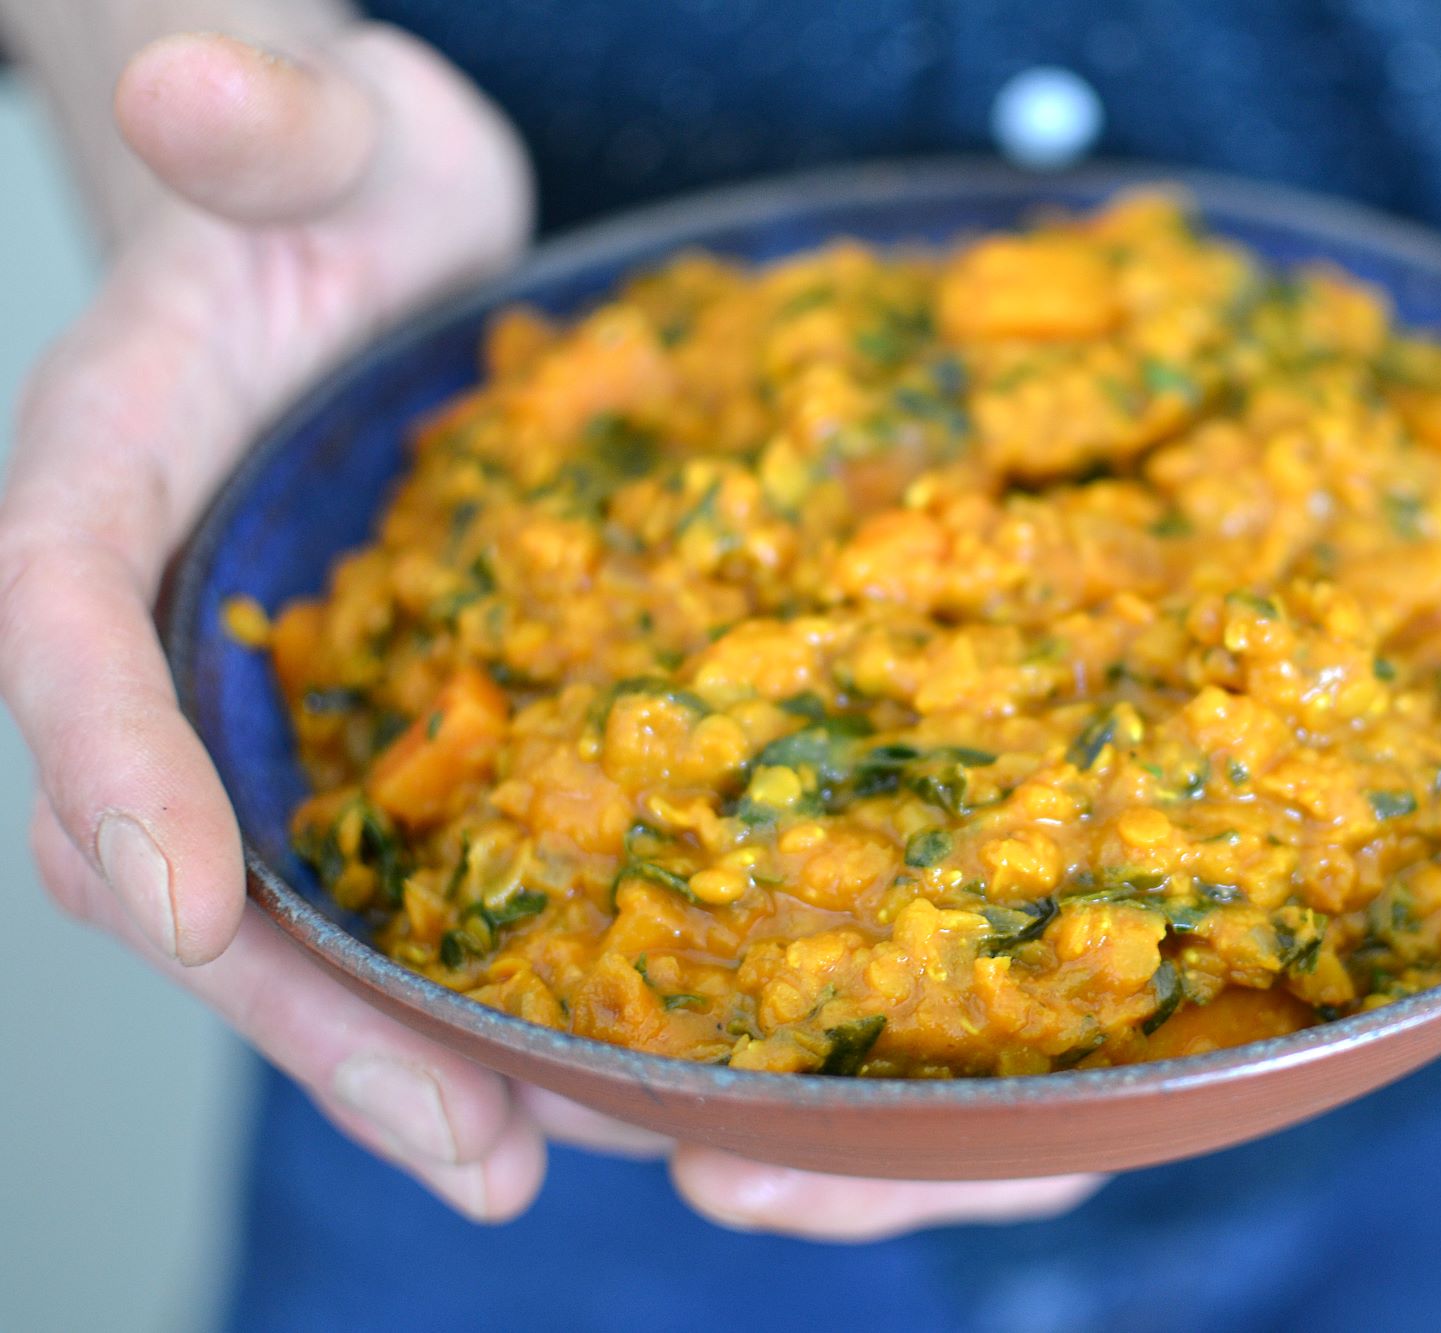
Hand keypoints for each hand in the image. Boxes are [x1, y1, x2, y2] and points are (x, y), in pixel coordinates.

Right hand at [1, 26, 548, 1217]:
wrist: (350, 222)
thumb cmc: (312, 167)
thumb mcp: (306, 124)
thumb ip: (255, 123)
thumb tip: (188, 85)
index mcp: (101, 483)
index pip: (62, 647)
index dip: (113, 778)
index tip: (185, 910)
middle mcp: (150, 625)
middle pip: (166, 852)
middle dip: (291, 1011)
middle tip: (458, 1147)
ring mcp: (247, 693)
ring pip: (268, 910)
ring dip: (378, 1050)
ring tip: (516, 1162)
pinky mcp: (352, 718)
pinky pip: (374, 871)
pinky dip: (445, 975)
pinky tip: (559, 1061)